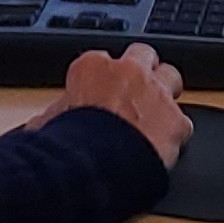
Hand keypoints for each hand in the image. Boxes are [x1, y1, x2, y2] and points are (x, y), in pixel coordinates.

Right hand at [30, 42, 193, 167]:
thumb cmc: (70, 145)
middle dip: (142, 70)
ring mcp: (156, 92)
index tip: (102, 91)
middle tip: (136, 91)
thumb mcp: (49, 123)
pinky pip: (182, 121)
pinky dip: (175, 132)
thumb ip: (53, 115)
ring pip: (171, 77)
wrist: (96, 167)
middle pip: (143, 55)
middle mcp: (128, 72)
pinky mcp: (177, 119)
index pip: (101, 59)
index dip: (103, 77)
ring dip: (165, 93)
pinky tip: (165, 145)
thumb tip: (41, 125)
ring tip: (155, 114)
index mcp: (92, 68)